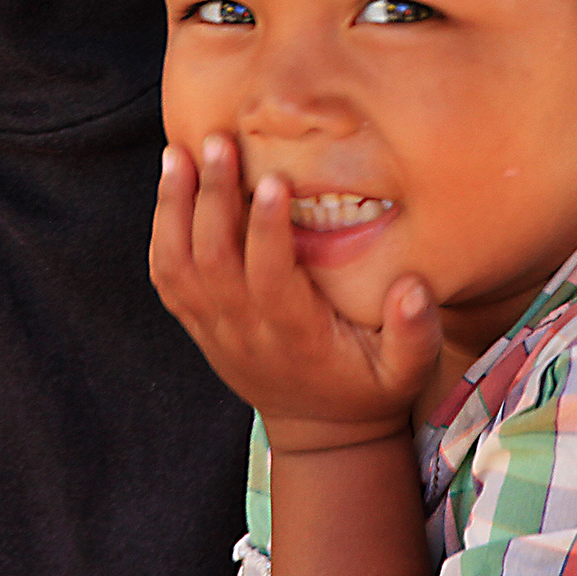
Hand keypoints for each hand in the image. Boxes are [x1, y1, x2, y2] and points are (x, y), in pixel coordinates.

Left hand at [150, 134, 441, 452]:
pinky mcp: (199, 324)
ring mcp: (215, 328)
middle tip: (219, 141)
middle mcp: (245, 331)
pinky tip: (170, 185)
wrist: (320, 434)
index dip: (267, 230)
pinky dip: (160, 230)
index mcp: (295, 336)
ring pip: (179, 264)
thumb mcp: (406, 373)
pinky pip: (166, 277)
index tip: (275, 179)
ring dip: (174, 207)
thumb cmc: (368, 390)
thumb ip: (415, 333)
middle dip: (213, 197)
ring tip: (180, 152)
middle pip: (214, 260)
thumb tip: (412, 288)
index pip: (269, 278)